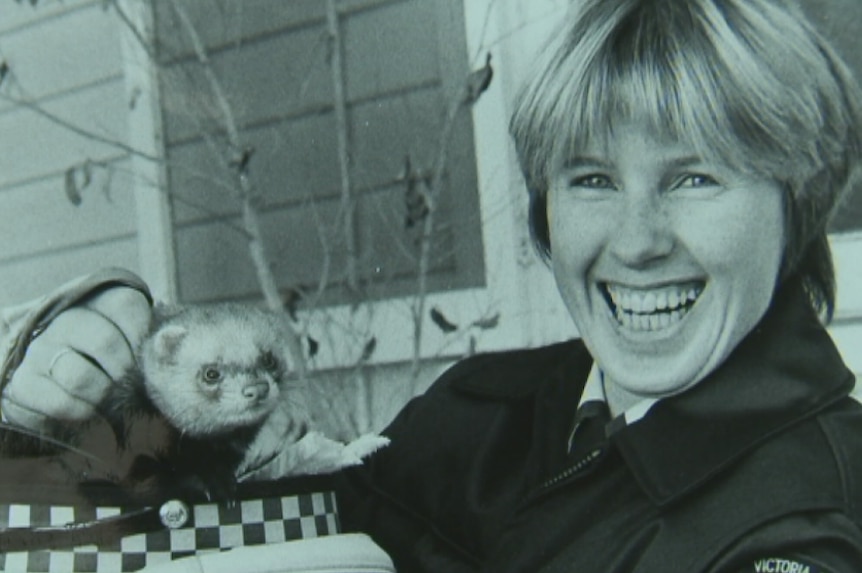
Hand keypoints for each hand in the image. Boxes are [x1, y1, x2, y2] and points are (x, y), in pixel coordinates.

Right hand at [1, 287, 150, 431]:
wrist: (57, 380)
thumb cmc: (110, 357)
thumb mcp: (134, 339)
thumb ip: (155, 337)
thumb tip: (178, 336)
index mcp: (97, 300)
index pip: (125, 306)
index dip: (141, 336)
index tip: (144, 355)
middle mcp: (64, 319)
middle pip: (106, 342)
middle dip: (126, 372)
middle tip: (128, 383)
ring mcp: (41, 349)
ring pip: (82, 376)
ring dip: (104, 395)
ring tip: (109, 397)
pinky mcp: (24, 381)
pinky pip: (62, 402)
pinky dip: (83, 412)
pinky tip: (89, 409)